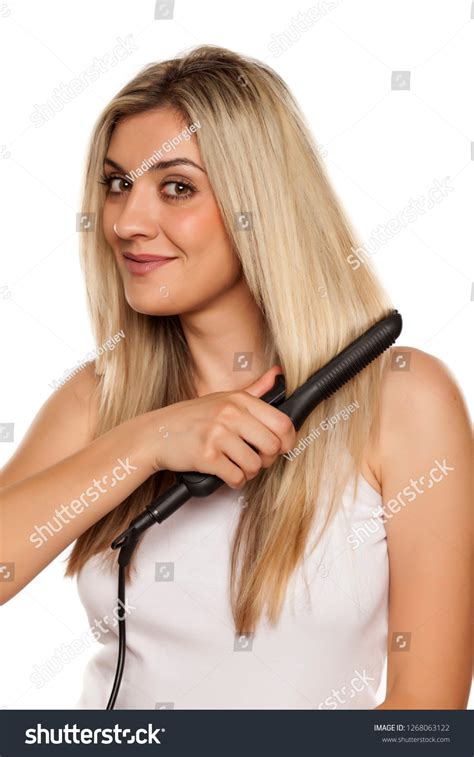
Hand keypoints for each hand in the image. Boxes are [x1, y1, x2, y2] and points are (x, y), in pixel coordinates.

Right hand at [148, 366, 295, 487]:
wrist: (156, 434)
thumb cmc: (191, 418)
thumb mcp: (223, 397)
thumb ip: (255, 390)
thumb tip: (277, 375)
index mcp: (239, 400)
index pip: (282, 422)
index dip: (288, 440)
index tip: (283, 447)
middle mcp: (230, 414)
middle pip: (272, 446)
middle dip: (267, 459)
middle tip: (256, 459)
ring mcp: (218, 435)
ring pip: (255, 465)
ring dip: (249, 471)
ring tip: (237, 465)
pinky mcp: (207, 456)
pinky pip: (237, 477)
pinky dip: (235, 480)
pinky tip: (225, 472)